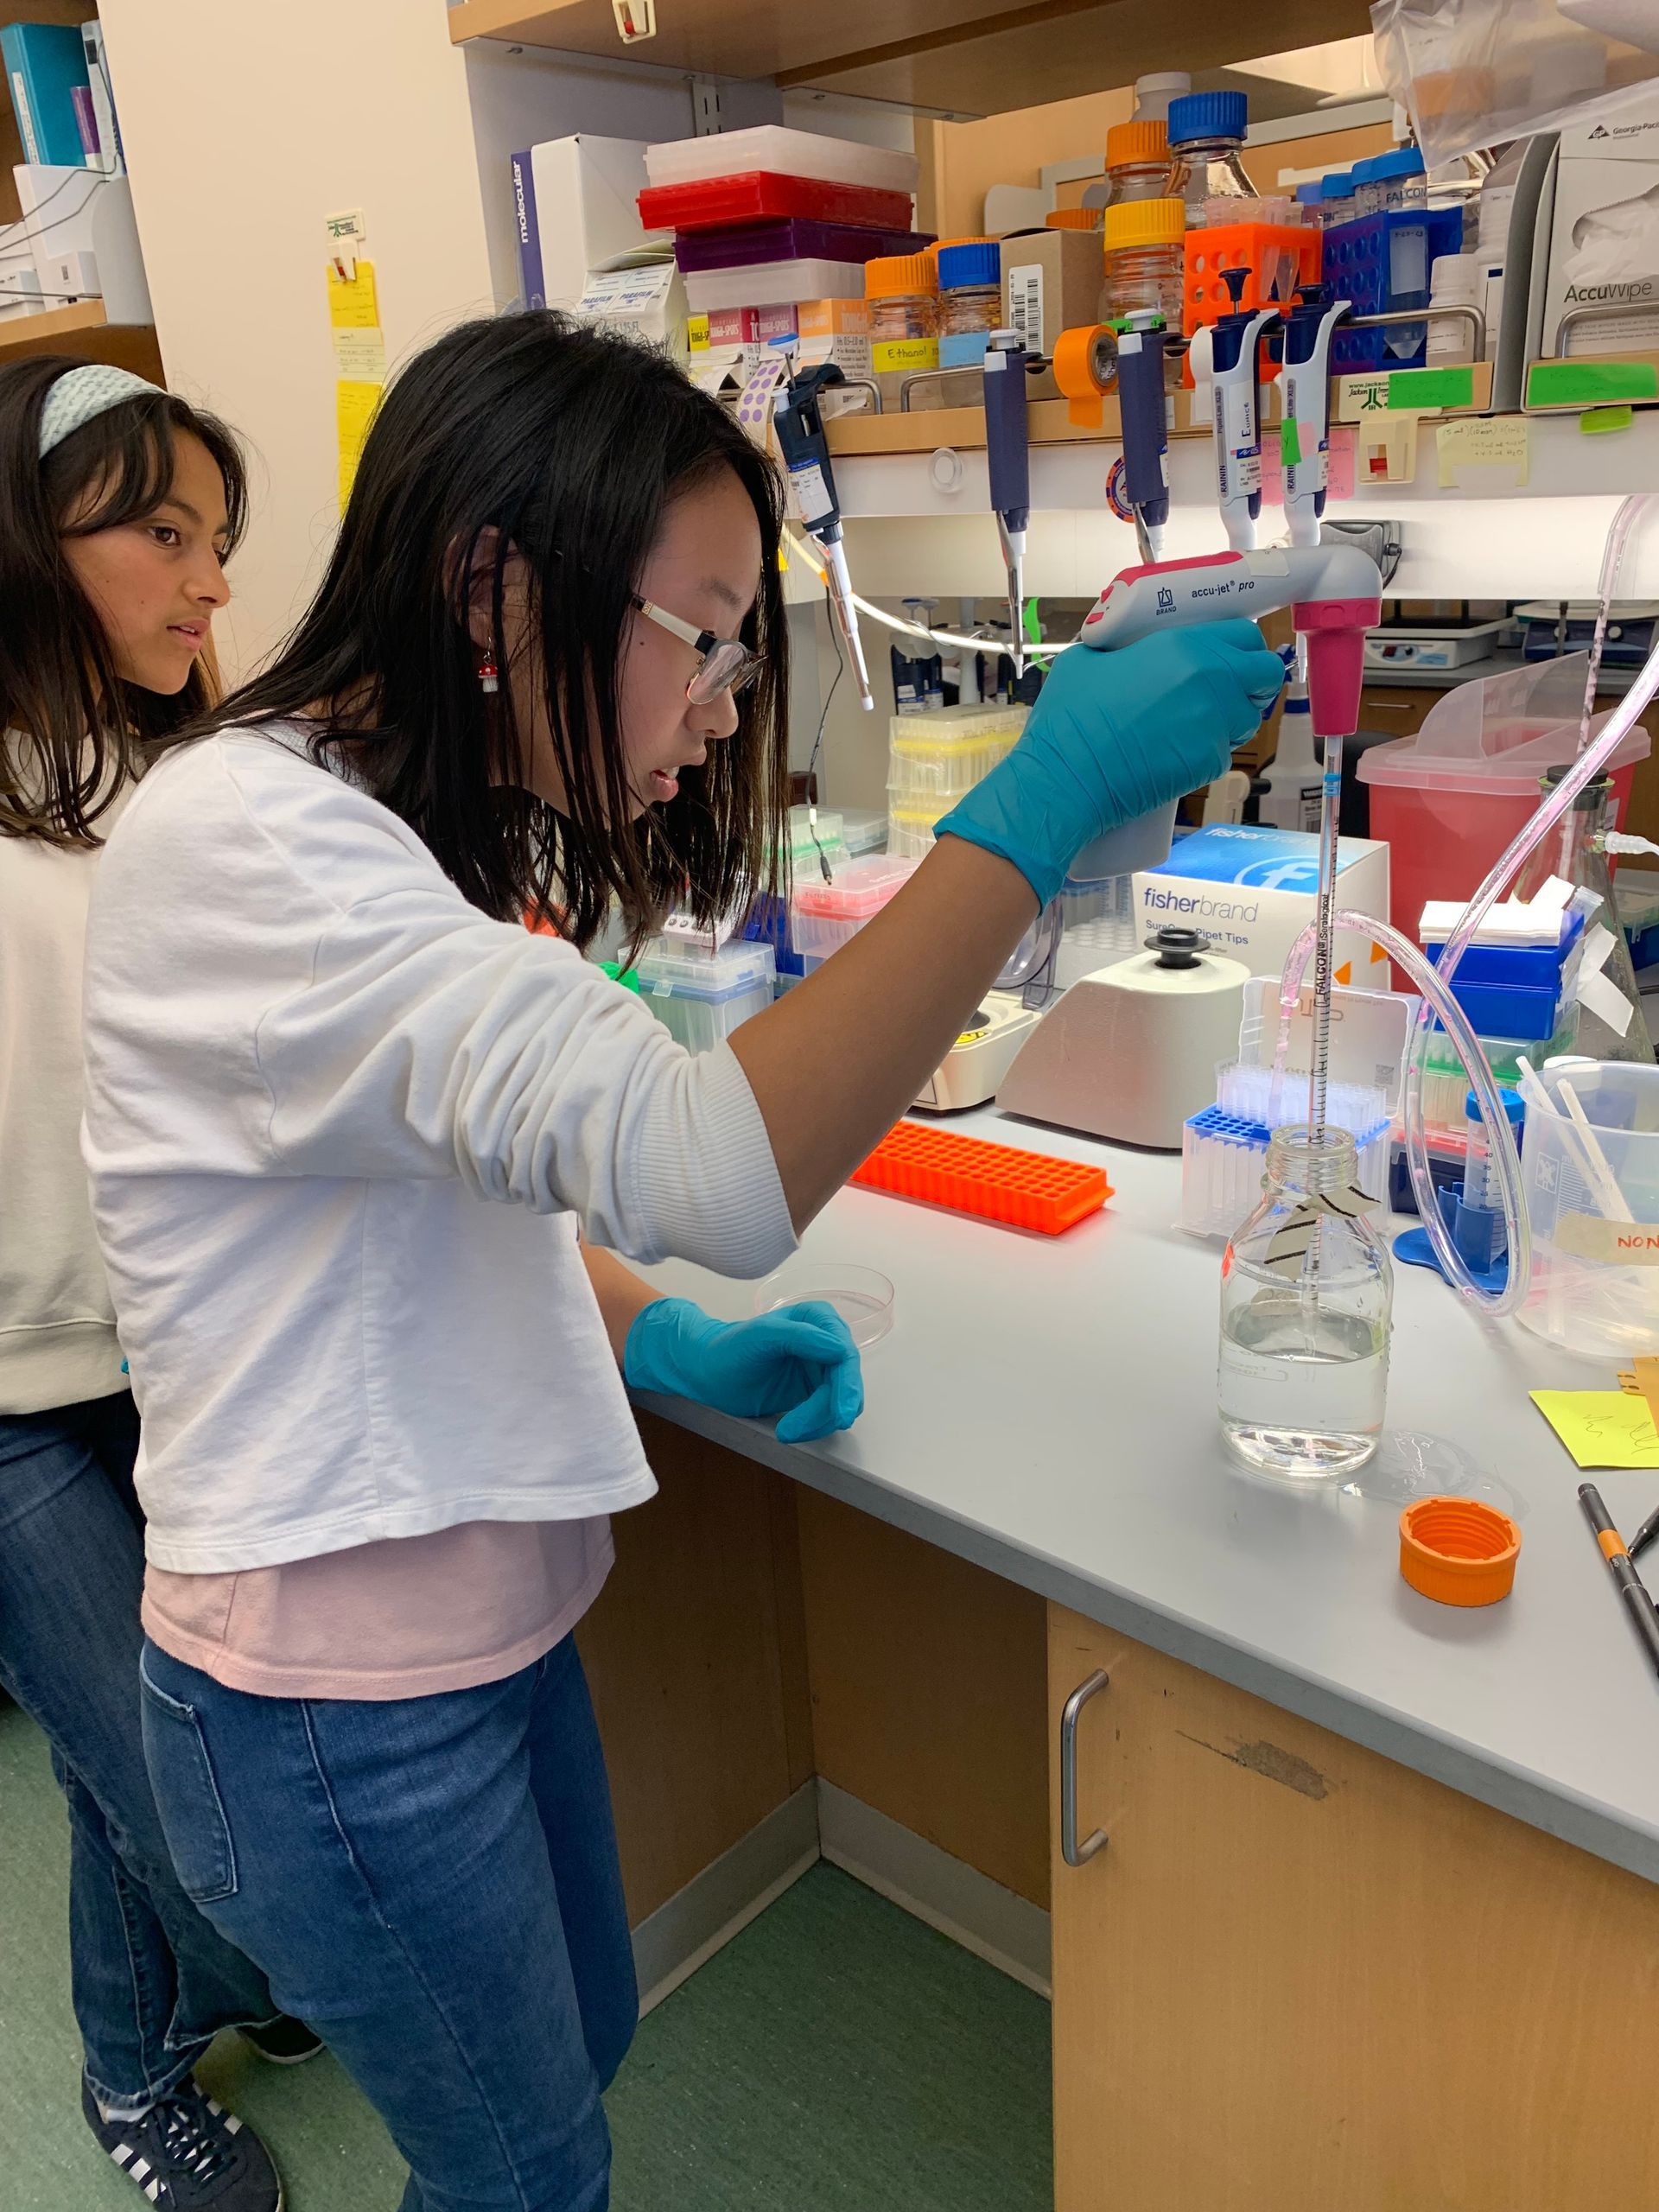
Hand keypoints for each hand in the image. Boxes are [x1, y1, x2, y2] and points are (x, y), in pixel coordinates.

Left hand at [623, 1297, 863, 1444]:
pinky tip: (791, 1430)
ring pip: (840, 1402)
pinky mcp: (816, 1393)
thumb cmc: (730, 1349)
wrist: (708, 1373)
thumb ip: (801, 1337)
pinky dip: (815, 1426)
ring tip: (786, 1432)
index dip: (847, 1385)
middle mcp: (827, 1341)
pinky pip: (828, 1414)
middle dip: (829, 1410)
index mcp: (818, 1318)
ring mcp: (823, 1369)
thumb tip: (840, 1350)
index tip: (839, 1414)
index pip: (845, 1353)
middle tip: (804, 1431)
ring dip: (818, 1422)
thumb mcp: (761, 1335)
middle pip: (846, 1382)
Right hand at [934, 620, 1284, 906]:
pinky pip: (1224, 753)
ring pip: (1249, 718)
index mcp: (1183, 646)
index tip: (1230, 656)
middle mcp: (1210, 680)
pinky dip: (1206, 754)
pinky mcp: (1210, 764)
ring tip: (1194, 727)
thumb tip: (1128, 651)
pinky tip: (1174, 754)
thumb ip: (1123, 648)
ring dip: (1231, 720)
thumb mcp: (1087, 660)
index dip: (1242, 646)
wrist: (1065, 779)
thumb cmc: (1069, 718)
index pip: (1245, 634)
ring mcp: (1215, 725)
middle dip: (1254, 681)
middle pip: (1266, 673)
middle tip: (1229, 691)